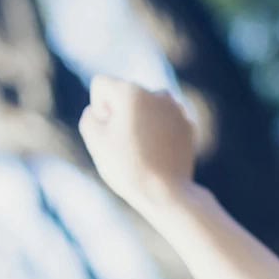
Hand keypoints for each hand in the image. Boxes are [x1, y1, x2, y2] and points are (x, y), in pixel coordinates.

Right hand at [79, 76, 198, 214]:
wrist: (166, 193)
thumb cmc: (127, 167)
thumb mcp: (95, 140)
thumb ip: (90, 116)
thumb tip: (100, 111)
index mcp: (131, 92)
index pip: (101, 85)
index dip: (97, 107)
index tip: (107, 130)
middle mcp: (157, 93)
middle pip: (126, 95)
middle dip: (120, 113)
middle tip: (124, 145)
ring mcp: (176, 109)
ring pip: (147, 107)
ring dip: (141, 121)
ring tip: (142, 149)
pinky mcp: (188, 125)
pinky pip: (165, 120)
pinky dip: (159, 132)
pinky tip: (158, 154)